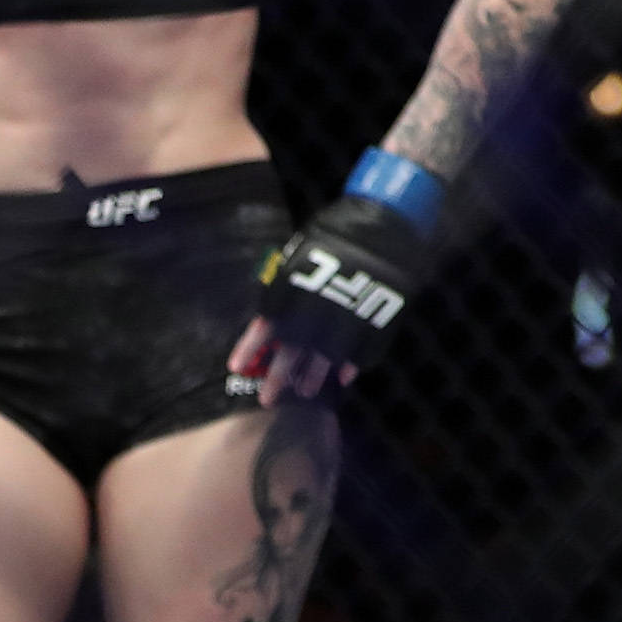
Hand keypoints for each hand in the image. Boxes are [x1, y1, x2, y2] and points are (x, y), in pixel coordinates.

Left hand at [229, 195, 429, 405]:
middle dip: (278, 375)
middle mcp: (319, 307)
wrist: (386, 221)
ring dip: (313, 376)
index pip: (267, 324)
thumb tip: (268, 319)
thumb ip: (285, 285)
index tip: (235, 368)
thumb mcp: (302, 252)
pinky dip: (352, 365)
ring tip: (304, 392)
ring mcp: (350, 317)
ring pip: (326, 357)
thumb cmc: (337, 233)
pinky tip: (342, 377)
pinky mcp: (378, 321)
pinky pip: (363, 352)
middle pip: (294, 349)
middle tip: (266, 399)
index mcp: (297, 287)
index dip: (251, 347)